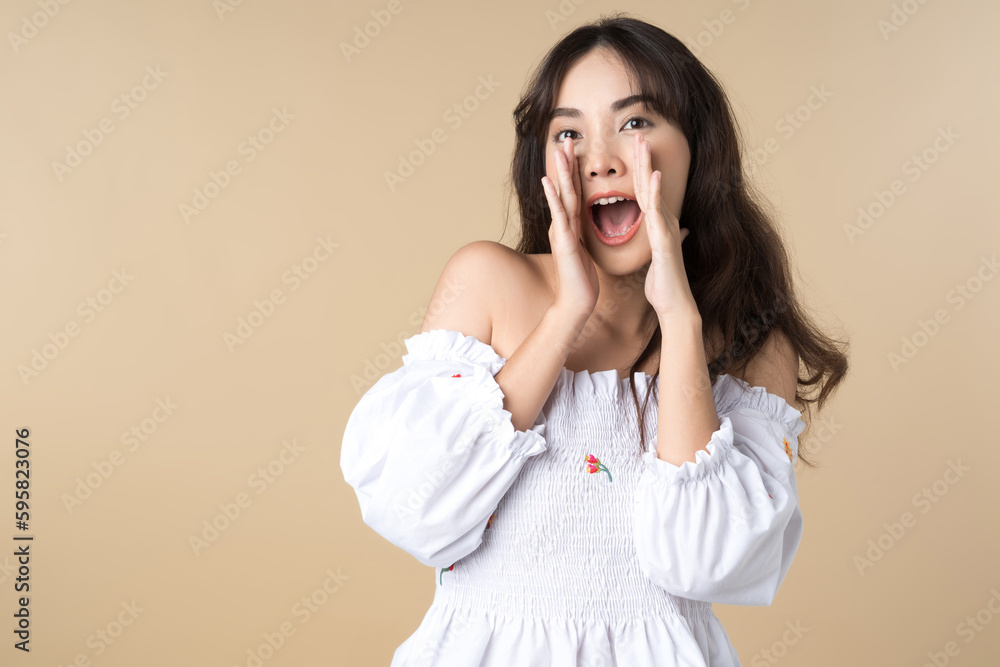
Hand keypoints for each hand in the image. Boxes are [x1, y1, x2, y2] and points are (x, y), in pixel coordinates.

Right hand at [541, 136, 599, 319]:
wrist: (578, 302)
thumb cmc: (583, 279)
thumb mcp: (585, 251)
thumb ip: (583, 236)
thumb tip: (586, 227)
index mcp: (572, 226)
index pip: (574, 193)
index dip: (575, 171)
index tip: (577, 150)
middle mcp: (564, 225)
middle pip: (566, 188)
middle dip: (567, 163)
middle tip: (567, 139)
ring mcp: (561, 232)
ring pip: (562, 196)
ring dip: (560, 172)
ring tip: (558, 151)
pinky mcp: (563, 241)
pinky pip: (559, 215)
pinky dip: (554, 197)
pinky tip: (549, 181)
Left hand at [633, 133, 697, 320]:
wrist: (673, 303)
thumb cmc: (664, 282)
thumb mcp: (661, 256)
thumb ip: (668, 240)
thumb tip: (681, 231)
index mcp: (657, 225)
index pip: (645, 192)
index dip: (640, 169)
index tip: (634, 148)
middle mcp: (662, 222)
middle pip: (650, 185)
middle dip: (644, 158)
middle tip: (637, 133)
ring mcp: (665, 229)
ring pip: (654, 193)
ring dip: (649, 167)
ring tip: (643, 144)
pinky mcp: (664, 241)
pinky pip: (657, 213)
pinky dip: (655, 195)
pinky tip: (653, 177)